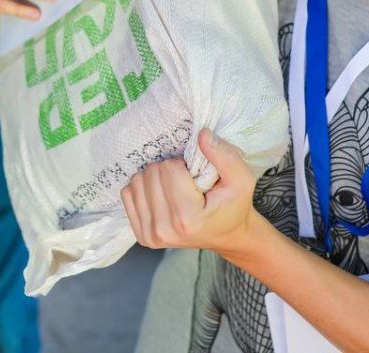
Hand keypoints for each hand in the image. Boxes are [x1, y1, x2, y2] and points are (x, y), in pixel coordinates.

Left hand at [121, 129, 260, 255]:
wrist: (228, 236)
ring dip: (155, 179)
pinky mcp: (142, 236)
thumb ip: (225, 156)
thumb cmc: (233, 206)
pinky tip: (162, 196)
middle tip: (186, 183)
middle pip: (150, 173)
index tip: (195, 177)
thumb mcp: (241, 180)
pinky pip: (127, 194)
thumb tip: (202, 133)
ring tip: (175, 189)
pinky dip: (144, 189)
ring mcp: (150, 235)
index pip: (168, 168)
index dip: (183, 165)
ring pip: (136, 181)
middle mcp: (164, 230)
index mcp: (187, 218)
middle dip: (168, 170)